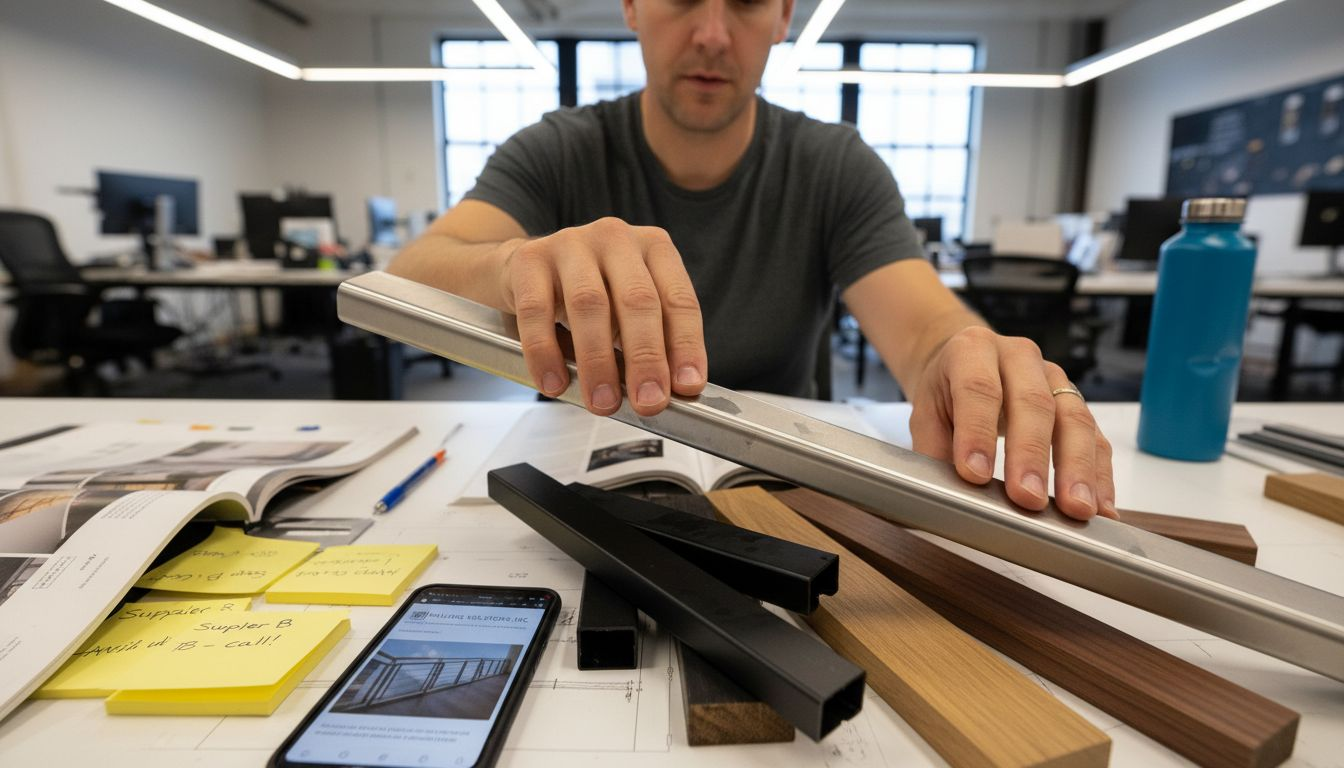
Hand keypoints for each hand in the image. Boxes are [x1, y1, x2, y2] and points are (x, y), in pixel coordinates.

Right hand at [499, 217, 707, 415]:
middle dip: (646, 358)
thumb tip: (665, 393)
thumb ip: (651, 344)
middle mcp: (616, 238)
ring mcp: (571, 243)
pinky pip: (536, 310)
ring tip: (602, 402)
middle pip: (637, 300)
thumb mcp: (629, 313)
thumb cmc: (591, 296)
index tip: (687, 386)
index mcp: (654, 248)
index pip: (679, 299)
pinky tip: (554, 384)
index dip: (686, 345)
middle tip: (648, 402)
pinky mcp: (530, 259)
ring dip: (598, 361)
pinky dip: (545, 353)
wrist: (526, 268)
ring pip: (589, 304)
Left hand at [908, 326, 1116, 520]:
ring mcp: (1054, 378)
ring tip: (1076, 509)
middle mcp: (1019, 357)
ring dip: (1077, 468)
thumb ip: (934, 450)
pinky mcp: (1077, 403)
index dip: (977, 432)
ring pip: (1074, 418)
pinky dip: (1100, 475)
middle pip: (1032, 402)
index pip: (978, 388)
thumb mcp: (926, 414)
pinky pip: (1097, 438)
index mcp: (972, 350)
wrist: (967, 365)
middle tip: (1028, 499)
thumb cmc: (946, 392)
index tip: (975, 476)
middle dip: (1031, 455)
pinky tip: (1100, 506)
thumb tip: (945, 495)